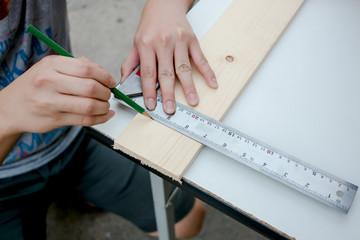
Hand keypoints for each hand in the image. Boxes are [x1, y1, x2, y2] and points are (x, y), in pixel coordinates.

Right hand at [0, 55, 115, 135]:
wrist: (9, 108)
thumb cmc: (34, 86)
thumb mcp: (49, 68)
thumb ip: (76, 66)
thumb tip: (101, 70)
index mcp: (50, 65)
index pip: (86, 68)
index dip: (104, 76)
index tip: (110, 81)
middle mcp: (49, 82)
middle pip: (90, 87)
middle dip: (106, 92)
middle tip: (108, 94)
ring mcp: (50, 103)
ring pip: (89, 106)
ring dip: (104, 107)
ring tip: (105, 105)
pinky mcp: (54, 120)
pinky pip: (85, 120)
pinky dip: (101, 118)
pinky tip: (105, 115)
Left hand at [121, 0, 217, 113]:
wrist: (165, 2)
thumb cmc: (151, 24)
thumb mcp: (137, 41)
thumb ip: (131, 62)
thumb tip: (124, 81)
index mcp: (146, 44)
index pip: (147, 72)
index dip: (148, 91)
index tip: (151, 105)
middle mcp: (163, 43)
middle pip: (166, 73)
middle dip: (168, 94)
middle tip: (170, 109)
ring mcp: (179, 41)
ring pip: (184, 68)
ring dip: (189, 86)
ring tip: (193, 101)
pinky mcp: (192, 39)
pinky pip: (201, 58)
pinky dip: (207, 71)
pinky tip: (212, 83)